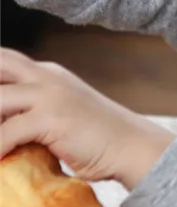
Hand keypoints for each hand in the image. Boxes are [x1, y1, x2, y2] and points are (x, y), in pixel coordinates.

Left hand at [0, 48, 175, 188]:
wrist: (133, 147)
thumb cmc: (97, 139)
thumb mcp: (61, 114)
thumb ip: (31, 111)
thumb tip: (2, 120)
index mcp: (47, 74)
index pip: (1, 60)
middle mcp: (47, 76)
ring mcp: (51, 95)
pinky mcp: (53, 117)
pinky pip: (6, 132)